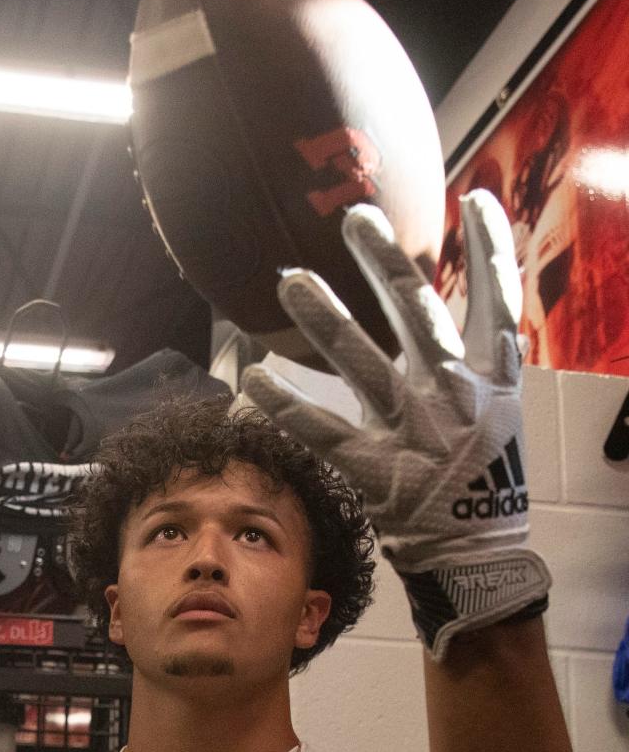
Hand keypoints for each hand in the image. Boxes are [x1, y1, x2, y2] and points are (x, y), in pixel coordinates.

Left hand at [242, 189, 549, 658]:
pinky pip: (320, 429)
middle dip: (384, 263)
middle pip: (417, 314)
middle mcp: (453, 394)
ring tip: (288, 281)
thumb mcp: (498, 410)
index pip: (499, 299)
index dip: (491, 247)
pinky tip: (252, 378)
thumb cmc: (481, 475)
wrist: (475, 551)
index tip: (476, 199)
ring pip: (361, 361)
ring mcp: (412, 431)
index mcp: (492, 377)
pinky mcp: (373, 468)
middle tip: (354, 218)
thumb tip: (442, 309)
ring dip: (322, 317)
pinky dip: (283, 403)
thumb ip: (473, 359)